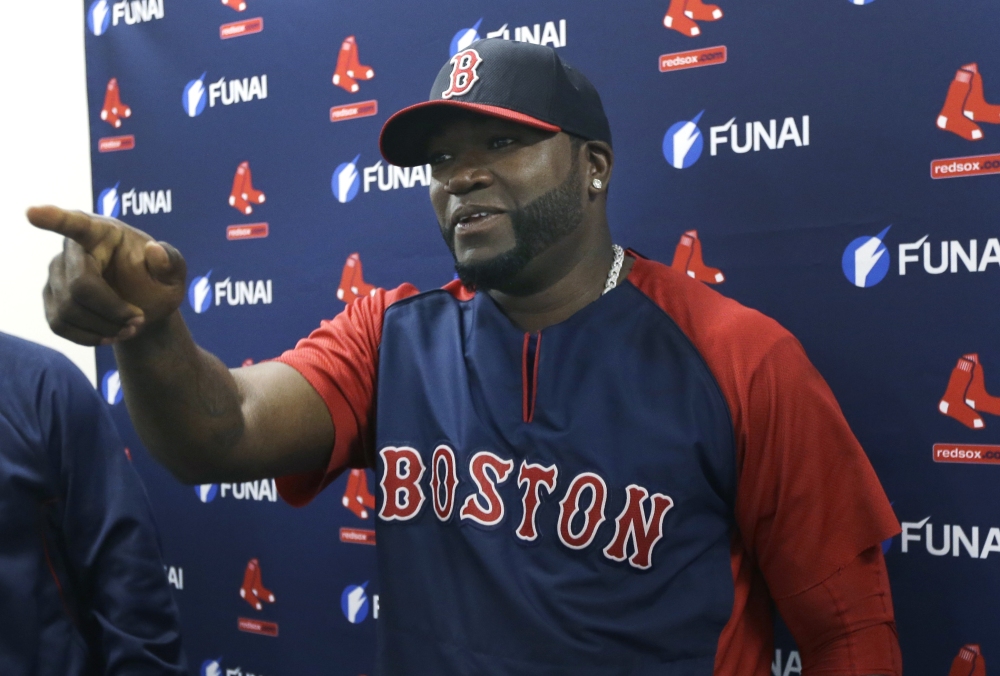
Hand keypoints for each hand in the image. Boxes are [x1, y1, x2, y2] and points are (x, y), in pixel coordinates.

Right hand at [27, 206, 186, 345]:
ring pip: (68, 309)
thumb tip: (155, 250)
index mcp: (103, 232)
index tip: (33, 213)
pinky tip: (109, 336)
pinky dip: (88, 337)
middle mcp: (73, 249)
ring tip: (130, 330)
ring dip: (103, 327)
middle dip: (112, 310)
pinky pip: (60, 324)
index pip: (76, 224)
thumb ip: (172, 262)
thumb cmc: (159, 282)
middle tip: (139, 321)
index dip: (54, 219)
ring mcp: (58, 273)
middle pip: (79, 286)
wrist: (146, 306)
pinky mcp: (52, 298)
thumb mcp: (175, 274)